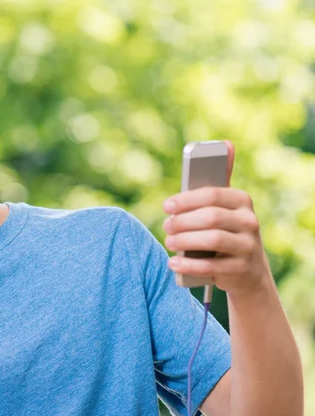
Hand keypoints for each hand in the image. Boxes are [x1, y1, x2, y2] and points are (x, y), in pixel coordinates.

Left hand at [162, 141, 271, 295]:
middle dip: (182, 222)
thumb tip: (227, 144)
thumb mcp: (223, 207)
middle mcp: (249, 221)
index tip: (166, 206)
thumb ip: (218, 180)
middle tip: (166, 227)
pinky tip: (173, 263)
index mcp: (242, 200)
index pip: (212, 195)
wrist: (247, 271)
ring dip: (184, 241)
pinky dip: (188, 265)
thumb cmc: (225, 230)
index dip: (185, 200)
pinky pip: (212, 266)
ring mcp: (249, 246)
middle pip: (210, 217)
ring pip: (212, 239)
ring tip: (169, 242)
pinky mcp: (242, 269)